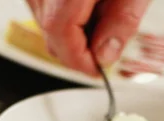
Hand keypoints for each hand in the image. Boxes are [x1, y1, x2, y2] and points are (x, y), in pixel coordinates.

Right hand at [26, 0, 149, 75]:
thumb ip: (121, 23)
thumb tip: (105, 56)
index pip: (60, 31)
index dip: (79, 58)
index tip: (97, 71)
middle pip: (50, 31)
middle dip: (78, 49)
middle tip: (107, 47)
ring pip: (44, 22)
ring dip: (72, 32)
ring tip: (102, 15)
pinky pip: (42, 8)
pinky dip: (64, 15)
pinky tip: (88, 6)